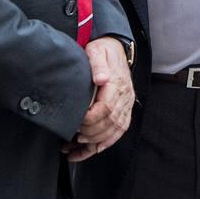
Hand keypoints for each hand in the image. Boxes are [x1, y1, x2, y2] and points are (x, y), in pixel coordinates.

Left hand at [64, 37, 133, 162]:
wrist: (115, 48)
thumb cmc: (103, 51)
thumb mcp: (97, 51)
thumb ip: (98, 64)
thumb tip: (101, 78)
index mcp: (117, 84)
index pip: (107, 108)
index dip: (91, 119)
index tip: (76, 121)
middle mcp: (125, 97)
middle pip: (110, 122)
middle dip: (91, 133)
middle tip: (73, 135)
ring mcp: (126, 105)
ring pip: (115, 130)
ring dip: (96, 141)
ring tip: (76, 145)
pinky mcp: (124, 110)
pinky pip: (118, 131)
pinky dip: (106, 143)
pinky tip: (92, 150)